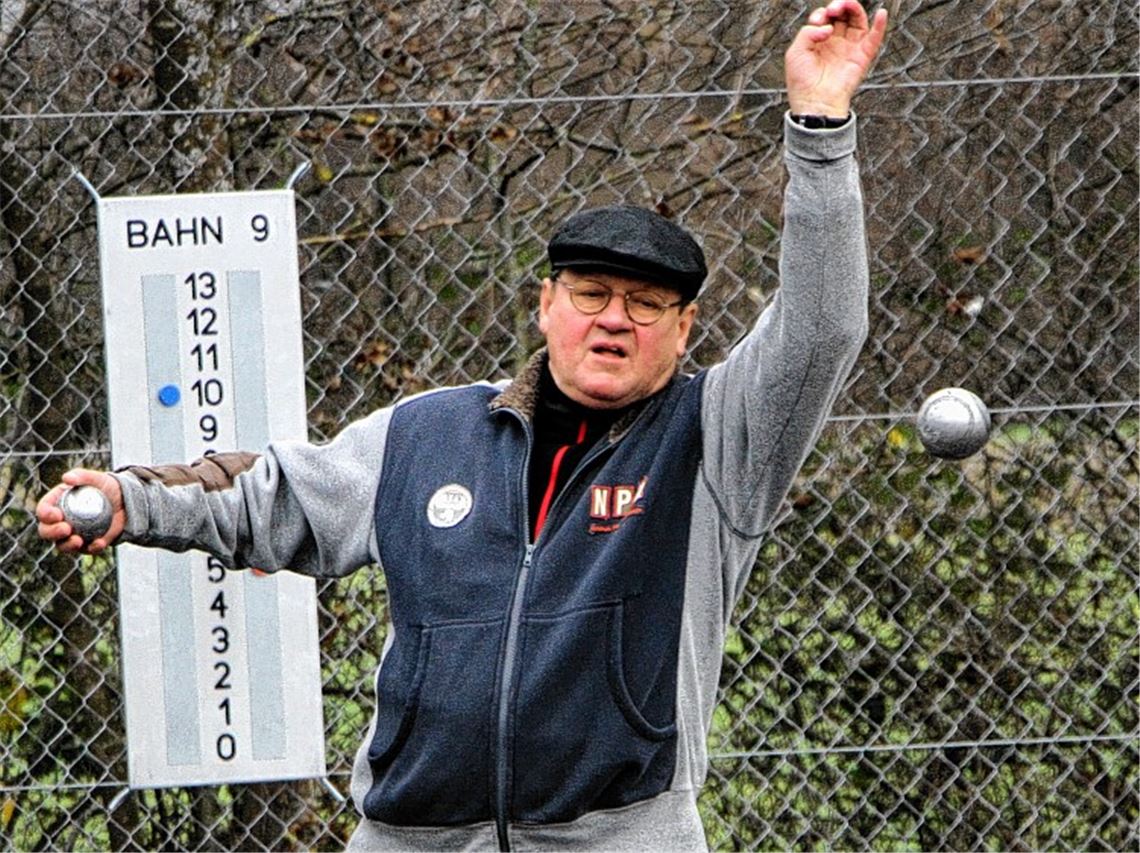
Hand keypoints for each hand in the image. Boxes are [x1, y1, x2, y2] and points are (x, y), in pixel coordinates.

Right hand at [36, 468, 125, 554]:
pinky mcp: (88, 543)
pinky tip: (99, 543)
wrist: (126, 500)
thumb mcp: (96, 478)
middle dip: (52, 532)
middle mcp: (60, 521)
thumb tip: (66, 478)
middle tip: (66, 528)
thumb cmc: (106, 486)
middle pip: (46, 531)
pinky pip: (86, 550)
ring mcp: (73, 534)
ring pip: (62, 545)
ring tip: (78, 540)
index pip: (44, 511)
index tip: (57, 515)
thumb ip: (81, 476)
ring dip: (67, 545)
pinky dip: (92, 548)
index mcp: (56, 504)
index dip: (45, 514)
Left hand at [786, 0, 888, 117]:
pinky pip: (874, 38)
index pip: (824, 18)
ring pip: (857, 21)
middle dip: (838, 5)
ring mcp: (849, 49)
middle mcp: (835, 43)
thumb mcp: (795, 52)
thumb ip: (807, 32)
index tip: (817, 20)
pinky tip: (880, 14)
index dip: (821, 13)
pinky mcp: (862, 57)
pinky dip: (880, 25)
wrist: (814, 102)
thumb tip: (828, 27)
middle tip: (833, 8)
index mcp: (818, 42)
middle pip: (842, 15)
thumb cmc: (802, 83)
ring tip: (846, 4)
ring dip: (854, 8)